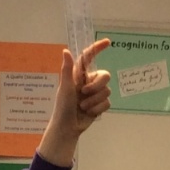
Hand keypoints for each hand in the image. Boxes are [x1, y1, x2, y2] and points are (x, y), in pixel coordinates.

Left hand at [37, 39, 111, 164]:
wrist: (67, 127)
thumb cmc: (62, 107)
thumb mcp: (64, 88)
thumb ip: (67, 70)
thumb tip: (66, 51)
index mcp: (79, 75)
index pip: (89, 58)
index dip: (98, 48)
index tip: (107, 42)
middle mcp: (89, 81)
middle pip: (105, 75)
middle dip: (96, 86)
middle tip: (83, 93)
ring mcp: (95, 93)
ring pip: (106, 91)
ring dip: (94, 100)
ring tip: (83, 107)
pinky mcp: (100, 104)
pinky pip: (107, 102)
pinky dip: (97, 108)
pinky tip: (89, 113)